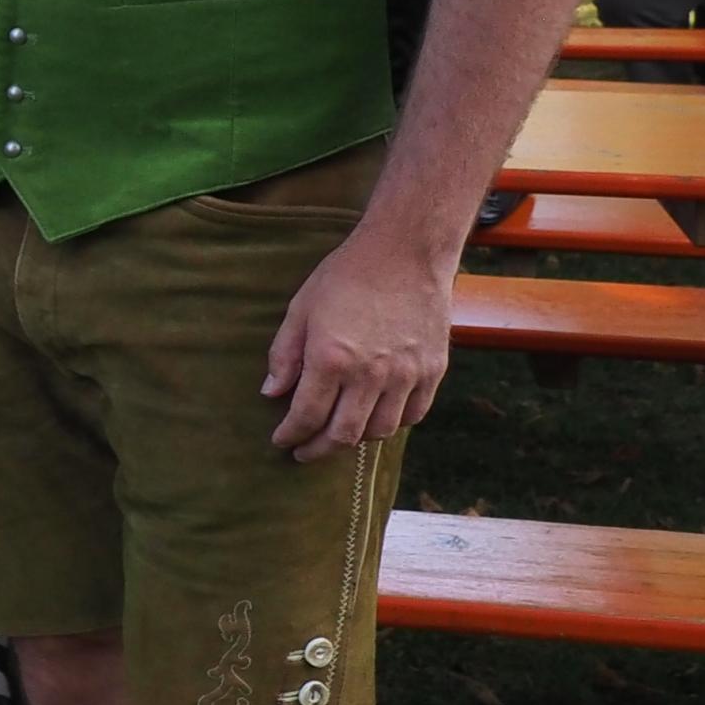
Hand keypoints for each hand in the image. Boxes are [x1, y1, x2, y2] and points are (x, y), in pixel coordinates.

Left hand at [261, 224, 454, 461]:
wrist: (406, 253)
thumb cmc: (347, 276)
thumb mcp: (301, 309)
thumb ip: (285, 355)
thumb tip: (272, 393)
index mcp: (331, 359)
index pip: (307, 416)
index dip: (291, 435)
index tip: (281, 441)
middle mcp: (371, 375)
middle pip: (343, 434)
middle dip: (318, 449)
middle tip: (304, 452)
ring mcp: (406, 375)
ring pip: (380, 431)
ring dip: (355, 439)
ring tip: (338, 434)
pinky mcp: (432, 370)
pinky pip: (413, 415)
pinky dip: (392, 424)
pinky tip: (376, 418)